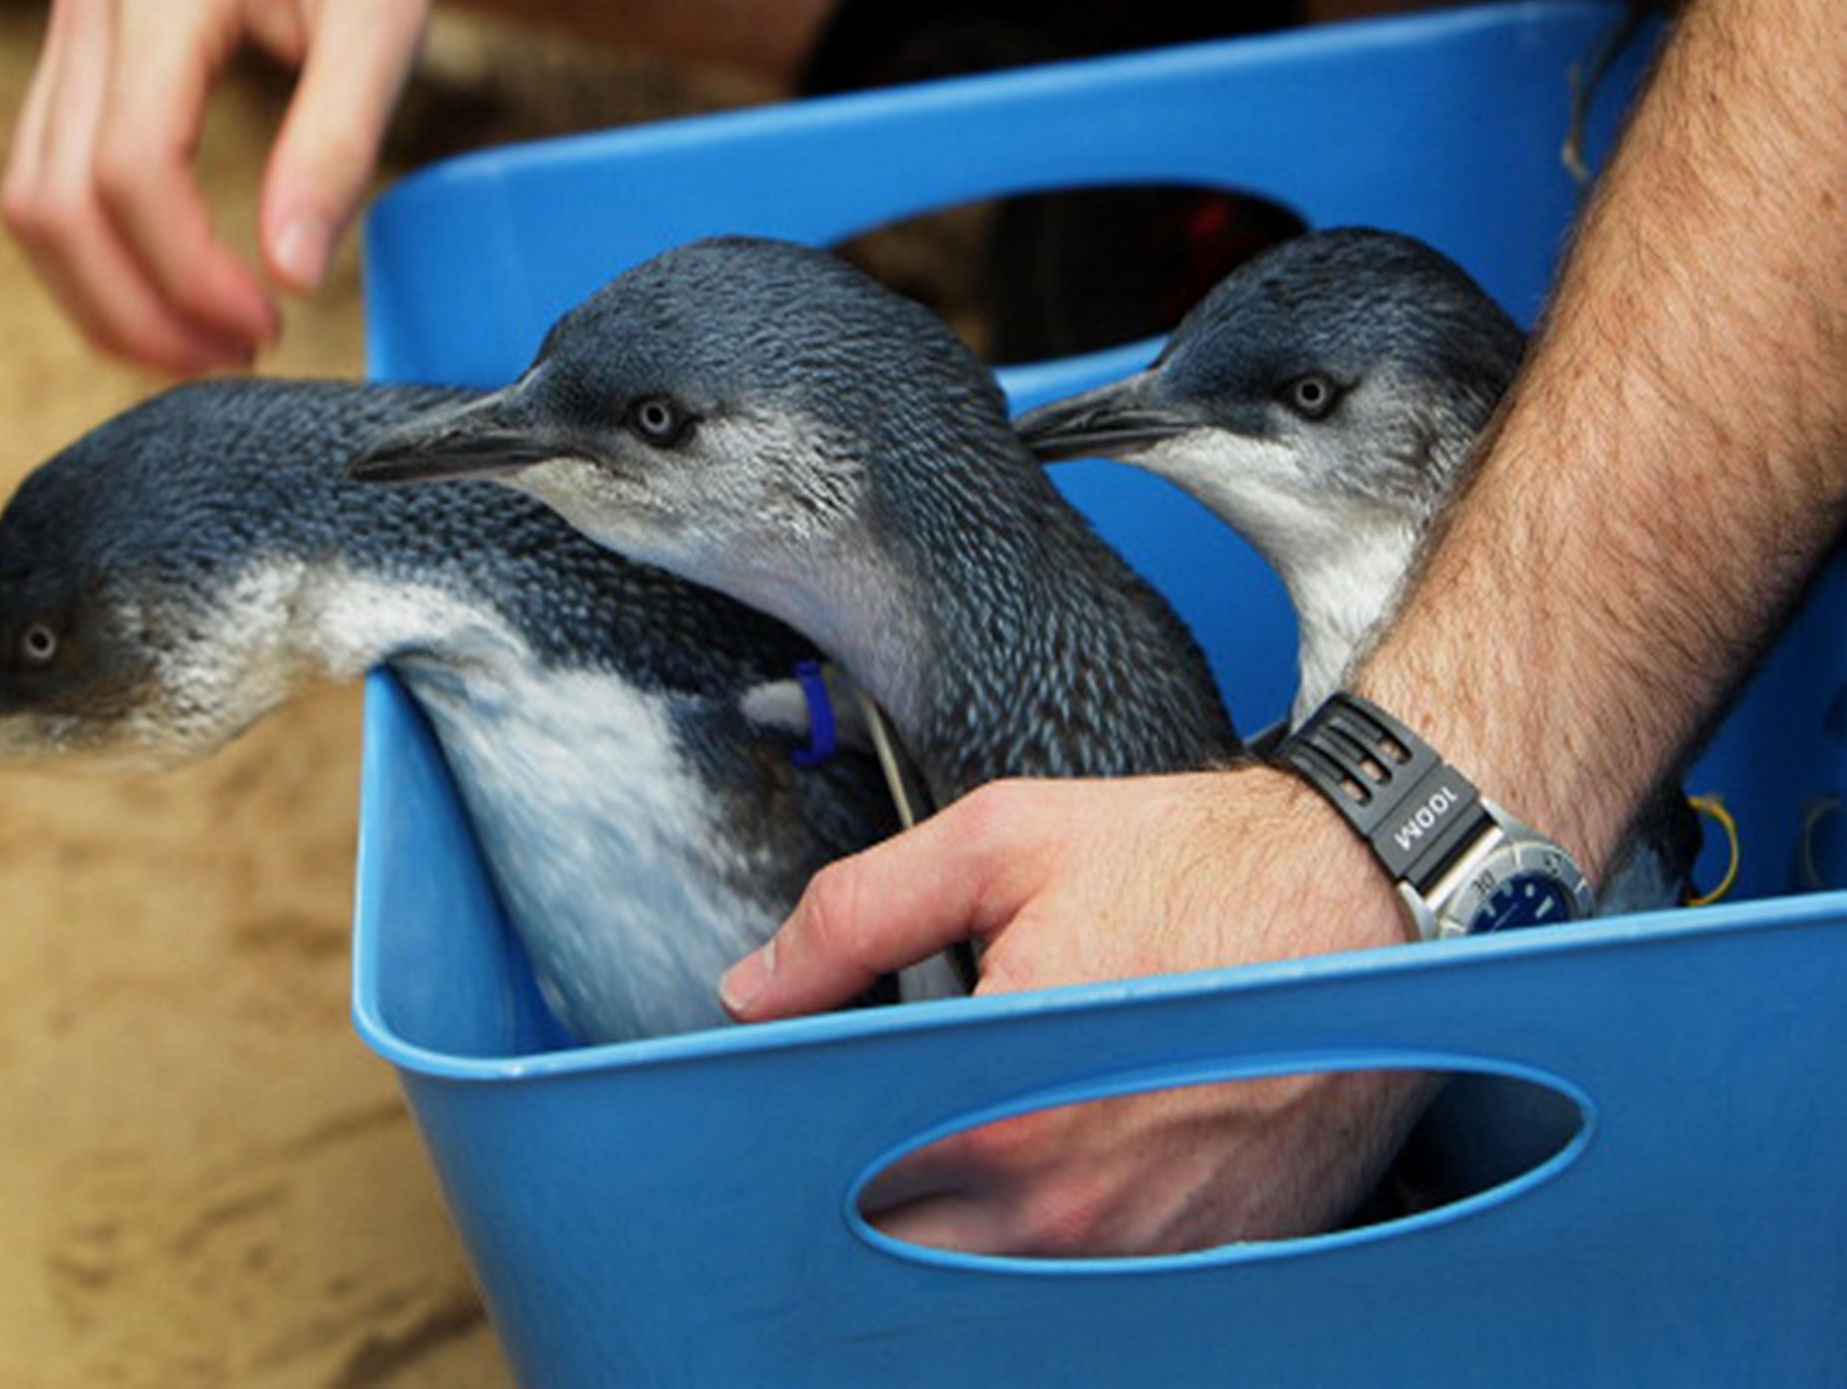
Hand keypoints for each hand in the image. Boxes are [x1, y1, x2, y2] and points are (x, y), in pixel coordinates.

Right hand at [0, 0, 446, 371]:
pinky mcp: (83, 46)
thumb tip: (296, 274)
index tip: (269, 326)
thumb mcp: (383, 12)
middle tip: (239, 357)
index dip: (189, 275)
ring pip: (32, 199)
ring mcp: (72, 23)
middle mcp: (89, 5)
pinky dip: (97, 252)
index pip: (132, 171)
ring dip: (106, 295)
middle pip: (55, 204)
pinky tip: (176, 288)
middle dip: (139, 309)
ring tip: (209, 344)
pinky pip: (50, 170)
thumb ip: (336, 141)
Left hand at [720, 767, 1428, 1256]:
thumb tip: (760, 990)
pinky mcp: (1210, 1255)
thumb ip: (858, 914)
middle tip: (874, 1136)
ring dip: (965, 1232)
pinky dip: (1062, 1243)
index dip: (801, 1157)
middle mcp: (1073, 1207)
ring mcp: (1148, 1249)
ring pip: (999, 1284)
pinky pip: (1098, 1285)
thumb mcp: (1003, 843)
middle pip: (908, 1262)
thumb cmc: (1197, 864)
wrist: (1369, 896)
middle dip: (873, 1208)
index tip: (793, 1129)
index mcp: (1001, 1109)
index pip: (842, 1186)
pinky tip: (1067, 1163)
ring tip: (977, 1140)